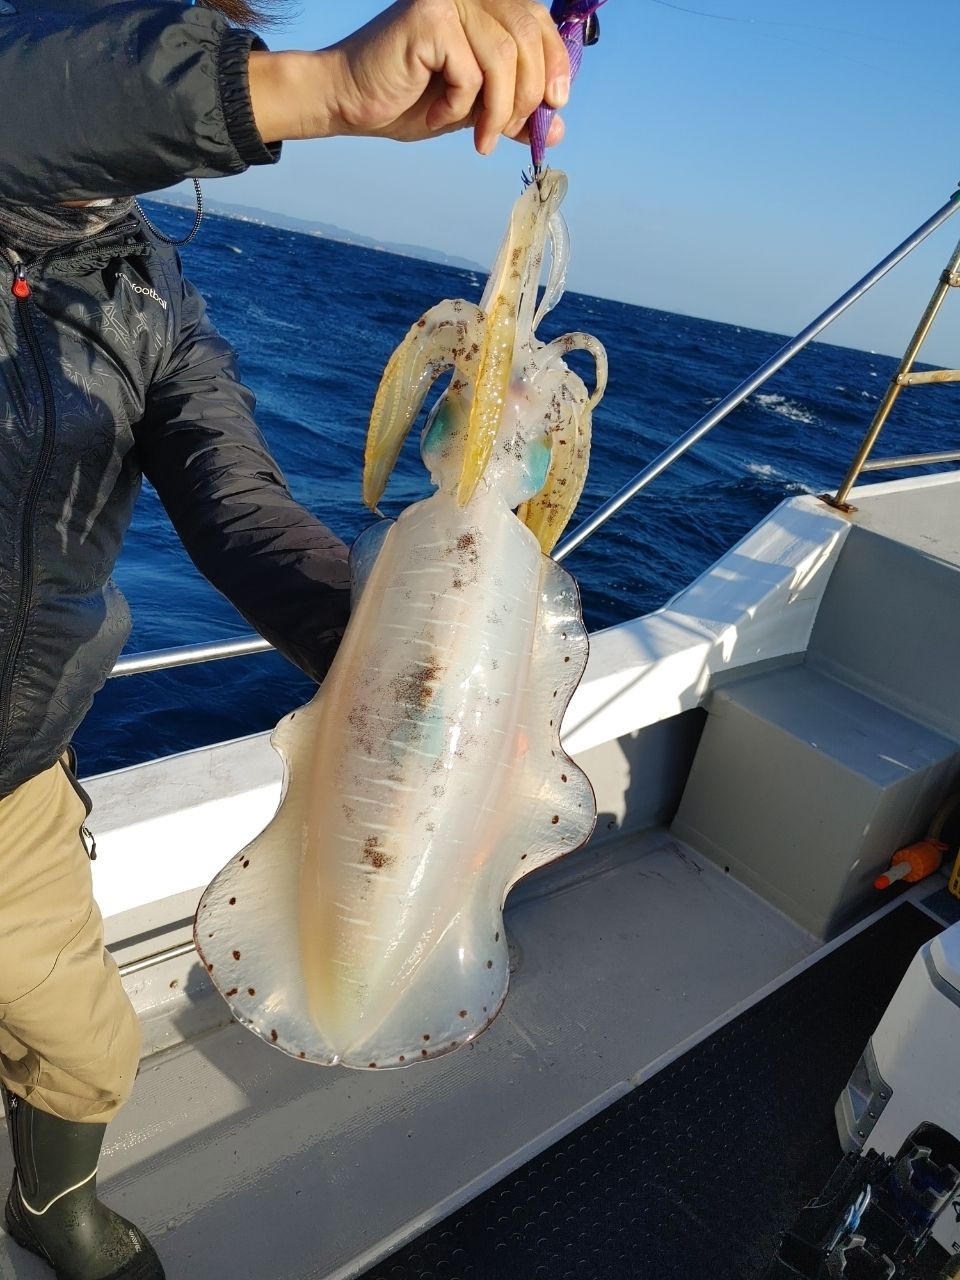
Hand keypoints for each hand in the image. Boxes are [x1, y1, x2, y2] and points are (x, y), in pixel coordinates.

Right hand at [249, 0, 568, 154]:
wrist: (350, 103)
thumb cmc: (410, 101)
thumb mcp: (473, 109)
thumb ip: (513, 111)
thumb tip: (556, 127)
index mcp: (484, 5)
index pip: (539, 22)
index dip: (556, 63)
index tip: (555, 104)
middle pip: (527, 38)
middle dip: (528, 95)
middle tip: (510, 132)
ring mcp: (449, 1)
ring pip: (504, 59)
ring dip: (497, 110)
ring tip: (479, 138)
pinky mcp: (430, 19)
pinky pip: (471, 73)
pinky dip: (460, 107)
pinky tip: (438, 116)